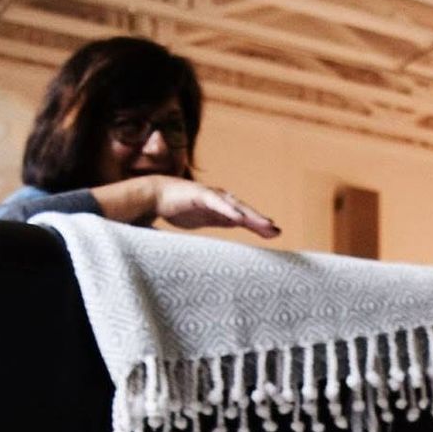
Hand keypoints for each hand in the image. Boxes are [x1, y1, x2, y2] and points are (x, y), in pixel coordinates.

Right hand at [150, 177, 279, 237]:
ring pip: (235, 206)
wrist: (156, 195)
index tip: (274, 235)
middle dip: (261, 221)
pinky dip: (228, 210)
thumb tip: (237, 225)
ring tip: (265, 224)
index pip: (245, 218)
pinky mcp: (199, 195)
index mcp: (221, 208)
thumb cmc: (179, 207)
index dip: (259, 226)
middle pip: (245, 211)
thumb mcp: (205, 219)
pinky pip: (216, 203)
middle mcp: (220, 200)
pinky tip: (239, 218)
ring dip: (251, 215)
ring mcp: (211, 196)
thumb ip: (220, 220)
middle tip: (277, 231)